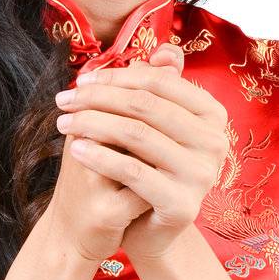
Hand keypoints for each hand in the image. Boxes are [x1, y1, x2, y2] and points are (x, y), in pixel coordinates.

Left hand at [53, 42, 228, 262]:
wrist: (152, 229)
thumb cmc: (150, 168)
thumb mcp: (155, 126)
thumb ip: (160, 88)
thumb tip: (164, 51)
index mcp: (213, 115)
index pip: (159, 82)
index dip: (116, 76)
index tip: (81, 80)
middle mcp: (215, 142)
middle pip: (145, 106)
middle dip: (98, 98)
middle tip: (63, 100)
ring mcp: (202, 175)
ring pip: (136, 135)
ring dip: (92, 124)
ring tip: (63, 123)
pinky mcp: (183, 205)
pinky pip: (132, 172)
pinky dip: (99, 157)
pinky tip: (74, 150)